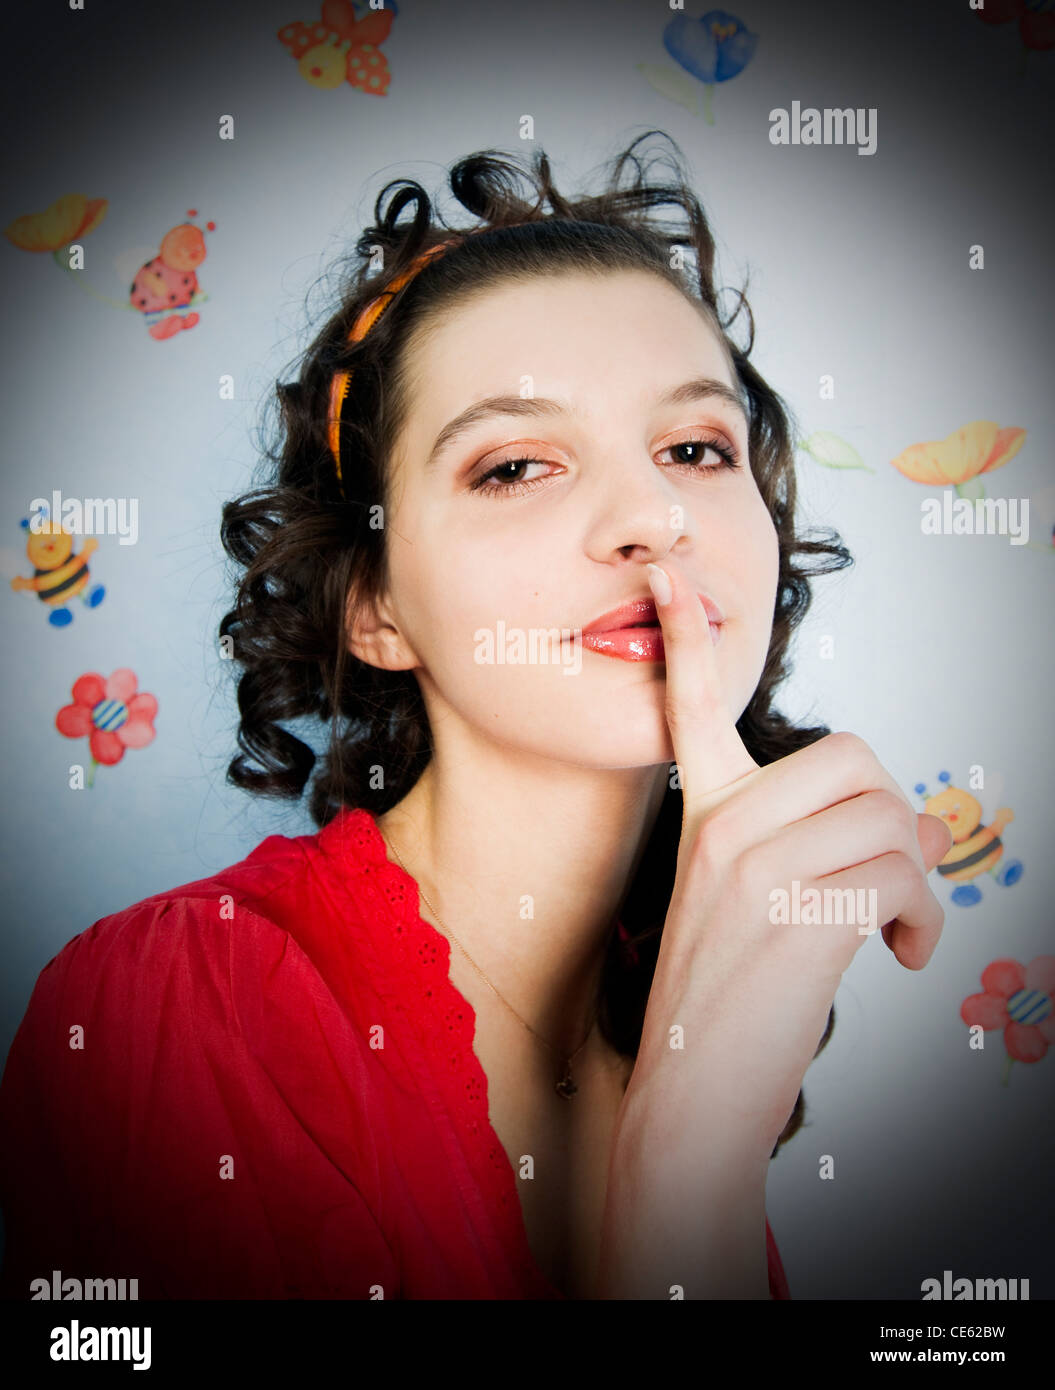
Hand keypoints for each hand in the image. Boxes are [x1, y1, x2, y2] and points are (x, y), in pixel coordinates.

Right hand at [618, 555, 950, 1164]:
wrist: (688, 1102)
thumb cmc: (720, 1004)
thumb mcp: (739, 904)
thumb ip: (791, 842)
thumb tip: (903, 815)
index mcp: (703, 818)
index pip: (693, 706)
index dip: (684, 634)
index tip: (672, 574)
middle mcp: (722, 829)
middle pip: (856, 760)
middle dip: (897, 818)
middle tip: (892, 876)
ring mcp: (755, 869)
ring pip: (889, 818)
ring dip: (918, 878)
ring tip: (899, 928)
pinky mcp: (796, 915)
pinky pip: (900, 876)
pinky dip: (923, 919)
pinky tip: (903, 955)